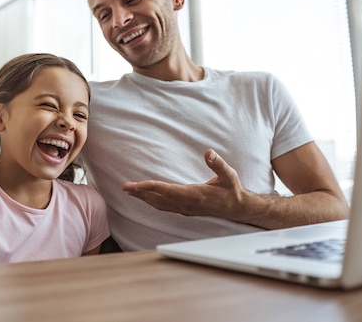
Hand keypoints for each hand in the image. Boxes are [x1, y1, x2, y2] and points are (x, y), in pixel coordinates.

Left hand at [121, 149, 243, 218]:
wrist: (237, 208)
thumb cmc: (232, 190)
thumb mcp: (228, 174)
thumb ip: (218, 164)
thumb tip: (208, 152)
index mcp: (194, 195)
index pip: (168, 190)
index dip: (151, 187)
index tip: (137, 185)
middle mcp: (187, 204)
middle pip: (158, 199)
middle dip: (140, 193)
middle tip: (124, 187)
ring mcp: (185, 209)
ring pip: (159, 204)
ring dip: (143, 197)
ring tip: (129, 191)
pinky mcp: (185, 209)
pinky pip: (164, 207)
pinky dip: (152, 201)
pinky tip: (145, 197)